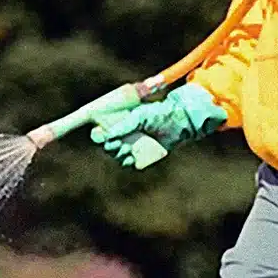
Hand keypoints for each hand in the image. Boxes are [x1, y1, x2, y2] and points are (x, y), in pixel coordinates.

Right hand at [90, 82, 226, 165]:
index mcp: (120, 123)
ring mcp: (133, 146)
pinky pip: (130, 164)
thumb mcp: (139, 116)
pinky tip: (132, 159)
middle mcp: (124, 136)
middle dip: (112, 147)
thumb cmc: (157, 114)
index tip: (102, 135)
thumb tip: (109, 136)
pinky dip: (129, 163)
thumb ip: (124, 125)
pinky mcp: (143, 156)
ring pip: (118, 157)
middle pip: (108, 147)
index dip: (99, 136)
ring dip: (120, 156)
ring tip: (128, 151)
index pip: (101, 133)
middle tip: (120, 145)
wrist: (177, 121)